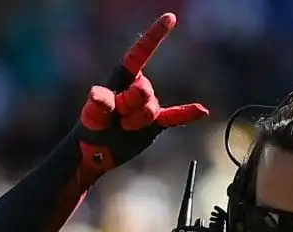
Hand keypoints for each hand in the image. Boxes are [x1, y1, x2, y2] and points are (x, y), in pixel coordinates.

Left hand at [74, 12, 208, 180]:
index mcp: (123, 77)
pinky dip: (187, 114)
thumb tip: (98, 96)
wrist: (96, 152)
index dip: (155, 35)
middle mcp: (138, 87)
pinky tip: (201, 111)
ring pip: (151, 110)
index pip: (141, 52)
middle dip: (129, 107)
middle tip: (116, 118)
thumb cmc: (91, 127)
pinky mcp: (155, 124)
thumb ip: (98, 103)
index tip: (170, 18)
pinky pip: (174, 117)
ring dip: (136, 122)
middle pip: (144, 92)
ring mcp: (147, 106)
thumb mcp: (92, 114)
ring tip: (123, 128)